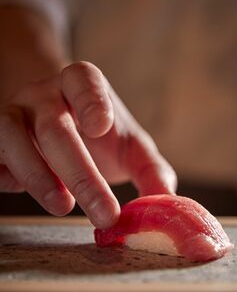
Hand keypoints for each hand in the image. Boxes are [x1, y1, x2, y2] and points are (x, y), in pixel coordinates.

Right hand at [0, 61, 176, 227]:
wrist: (60, 126)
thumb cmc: (101, 135)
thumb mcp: (131, 146)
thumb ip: (150, 168)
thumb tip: (166, 199)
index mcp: (80, 85)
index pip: (82, 78)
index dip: (90, 99)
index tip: (101, 126)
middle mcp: (43, 95)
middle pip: (55, 127)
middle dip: (81, 173)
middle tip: (104, 213)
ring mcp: (14, 114)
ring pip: (13, 139)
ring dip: (39, 177)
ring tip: (64, 206)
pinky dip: (7, 177)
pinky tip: (27, 191)